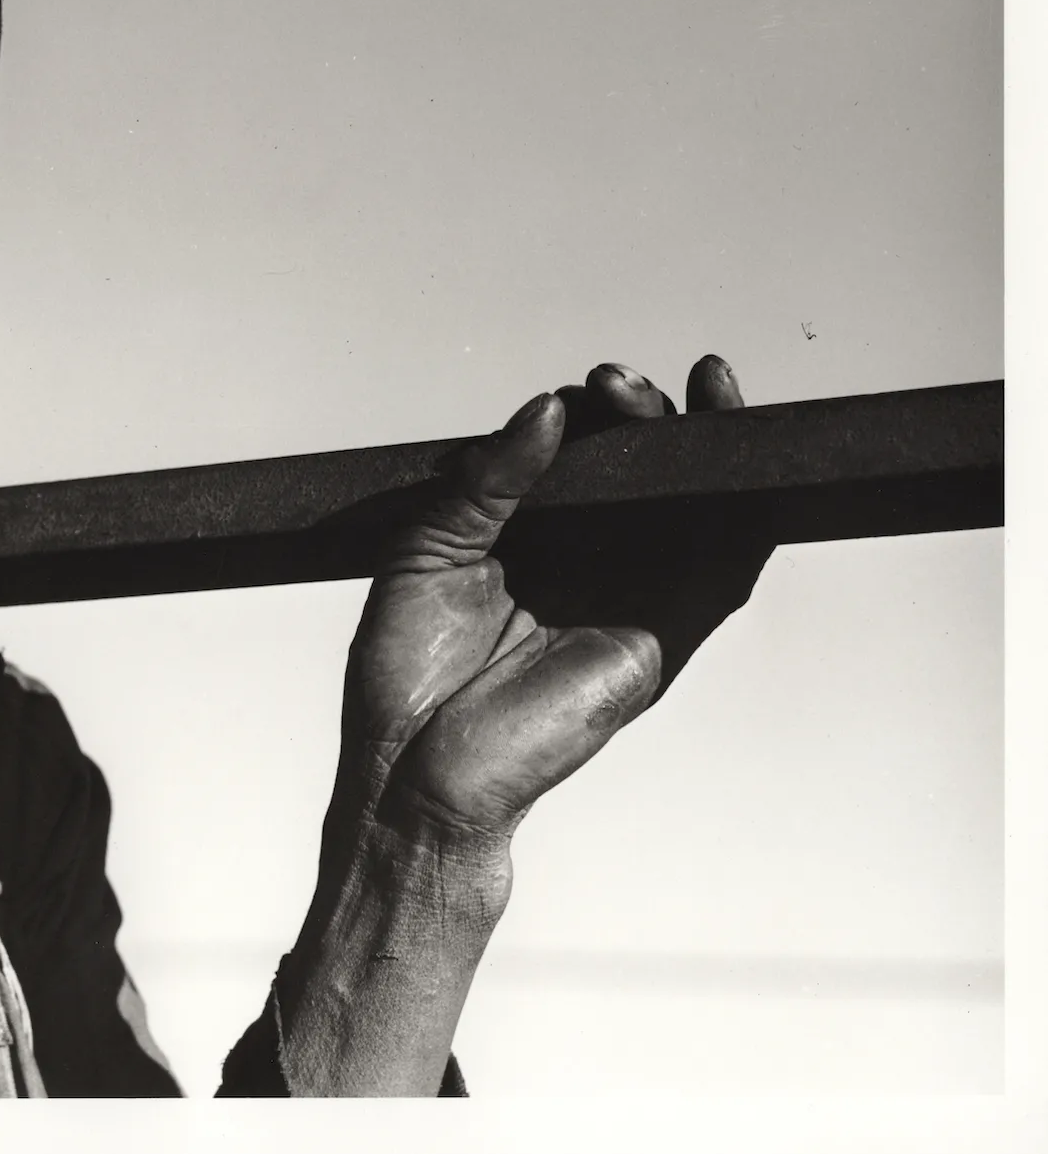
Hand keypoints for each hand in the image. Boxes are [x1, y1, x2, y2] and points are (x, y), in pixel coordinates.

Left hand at [341, 356, 772, 843]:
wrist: (410, 766)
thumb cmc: (406, 669)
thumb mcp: (428, 545)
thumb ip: (488, 479)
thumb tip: (547, 408)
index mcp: (527, 534)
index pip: (582, 455)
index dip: (597, 412)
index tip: (585, 388)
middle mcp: (586, 559)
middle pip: (646, 468)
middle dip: (645, 412)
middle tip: (616, 387)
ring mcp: (630, 595)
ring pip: (697, 504)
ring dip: (707, 442)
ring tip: (701, 387)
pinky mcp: (663, 635)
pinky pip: (727, 566)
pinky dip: (747, 510)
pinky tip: (740, 457)